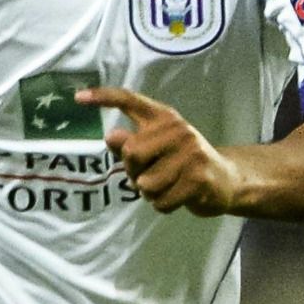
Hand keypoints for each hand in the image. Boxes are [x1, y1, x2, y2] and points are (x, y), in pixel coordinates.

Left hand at [76, 87, 239, 216]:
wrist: (225, 180)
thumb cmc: (180, 164)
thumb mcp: (156, 149)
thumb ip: (131, 144)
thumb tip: (110, 137)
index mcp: (163, 117)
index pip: (130, 100)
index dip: (103, 97)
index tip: (78, 98)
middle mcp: (177, 129)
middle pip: (131, 153)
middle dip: (134, 172)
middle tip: (151, 174)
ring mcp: (190, 153)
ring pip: (145, 183)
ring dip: (150, 193)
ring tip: (168, 185)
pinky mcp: (198, 178)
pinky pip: (161, 201)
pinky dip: (163, 206)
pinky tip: (177, 196)